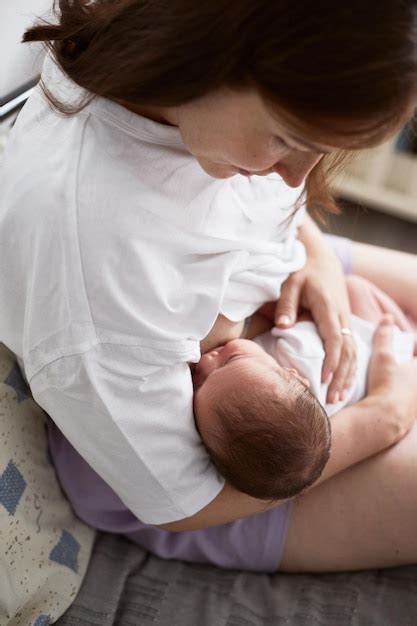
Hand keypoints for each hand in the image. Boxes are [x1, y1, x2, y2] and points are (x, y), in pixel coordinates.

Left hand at [275, 245, 356, 403]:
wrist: (320, 259)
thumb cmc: (302, 271)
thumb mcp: (290, 283)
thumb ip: (286, 304)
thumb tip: (282, 326)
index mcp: (328, 308)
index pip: (334, 339)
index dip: (331, 361)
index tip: (323, 379)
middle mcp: (341, 316)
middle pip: (347, 351)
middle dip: (340, 376)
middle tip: (332, 399)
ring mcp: (345, 320)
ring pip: (352, 352)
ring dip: (347, 375)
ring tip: (338, 398)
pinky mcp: (344, 323)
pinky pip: (351, 349)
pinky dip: (349, 367)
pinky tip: (343, 383)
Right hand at [364, 315, 416, 442]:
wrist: (382, 420)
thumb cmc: (385, 386)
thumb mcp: (382, 357)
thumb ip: (384, 337)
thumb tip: (386, 317)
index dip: (412, 347)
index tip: (408, 344)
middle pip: (415, 372)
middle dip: (409, 364)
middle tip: (401, 360)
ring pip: (414, 388)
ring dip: (407, 382)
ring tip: (394, 378)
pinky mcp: (411, 415)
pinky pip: (411, 402)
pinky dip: (404, 396)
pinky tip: (390, 397)